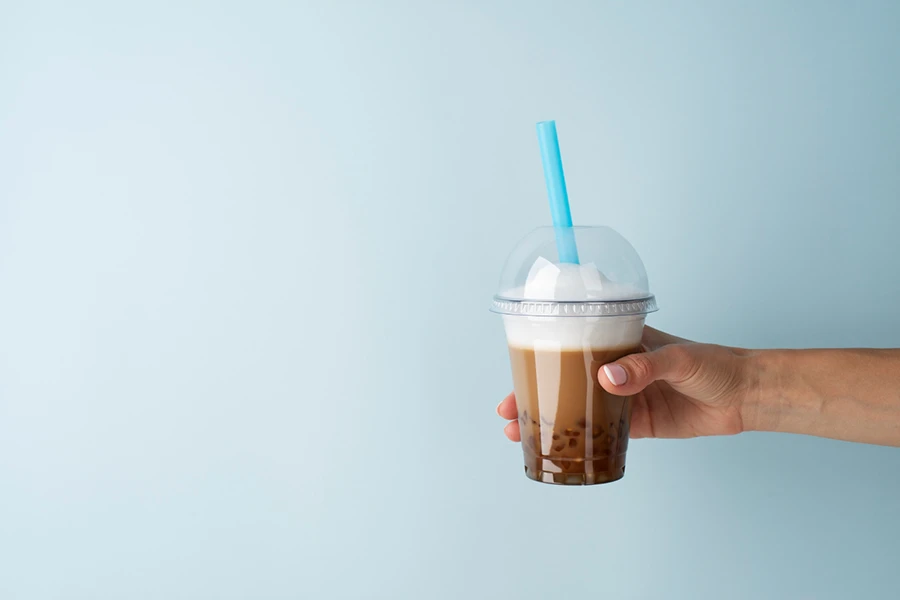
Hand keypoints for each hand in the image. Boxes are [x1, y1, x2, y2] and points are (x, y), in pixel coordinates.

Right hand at [497, 327, 753, 440]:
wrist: (746, 396)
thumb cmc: (715, 363)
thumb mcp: (678, 358)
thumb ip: (643, 367)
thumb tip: (608, 379)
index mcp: (620, 341)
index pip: (573, 344)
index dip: (542, 356)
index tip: (517, 369)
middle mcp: (615, 368)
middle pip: (564, 379)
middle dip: (534, 394)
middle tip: (507, 411)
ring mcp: (623, 397)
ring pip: (576, 408)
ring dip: (549, 419)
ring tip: (520, 433)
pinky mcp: (636, 424)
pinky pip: (600, 432)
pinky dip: (578, 440)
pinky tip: (558, 449)